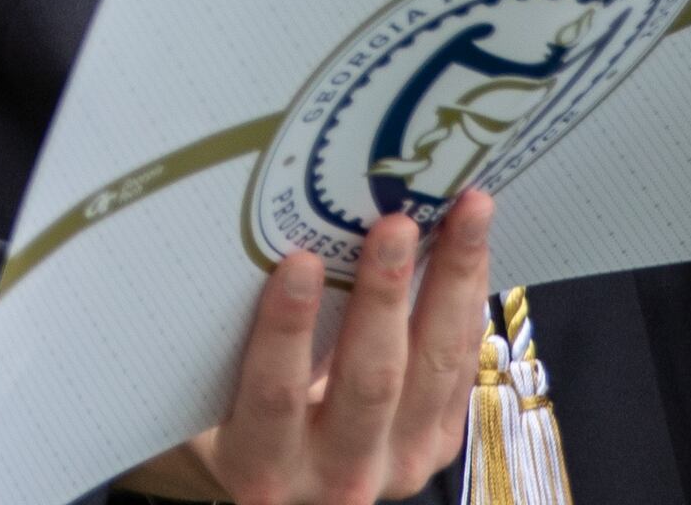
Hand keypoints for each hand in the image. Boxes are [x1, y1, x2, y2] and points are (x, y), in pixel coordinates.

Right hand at [120, 194, 492, 502]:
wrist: (289, 472)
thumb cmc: (235, 406)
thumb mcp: (218, 387)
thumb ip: (238, 337)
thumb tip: (266, 230)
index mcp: (263, 464)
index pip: (275, 396)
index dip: (287, 329)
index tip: (298, 261)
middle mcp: (336, 477)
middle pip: (370, 382)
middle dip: (385, 294)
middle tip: (395, 222)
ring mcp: (399, 466)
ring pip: (434, 369)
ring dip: (452, 283)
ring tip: (465, 213)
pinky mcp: (440, 447)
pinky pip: (461, 367)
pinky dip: (468, 300)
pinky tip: (471, 246)